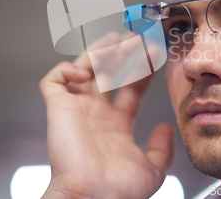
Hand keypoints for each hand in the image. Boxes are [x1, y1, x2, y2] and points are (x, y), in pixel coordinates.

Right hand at [40, 32, 173, 198]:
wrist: (95, 198)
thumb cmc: (119, 191)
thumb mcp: (152, 169)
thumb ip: (162, 148)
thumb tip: (166, 127)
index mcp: (116, 126)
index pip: (131, 88)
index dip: (143, 70)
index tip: (155, 54)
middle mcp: (97, 115)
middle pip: (109, 74)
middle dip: (124, 54)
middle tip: (138, 38)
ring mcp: (77, 110)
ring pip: (84, 70)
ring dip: (100, 52)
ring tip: (119, 39)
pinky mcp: (58, 109)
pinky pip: (53, 81)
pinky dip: (64, 70)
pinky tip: (83, 72)